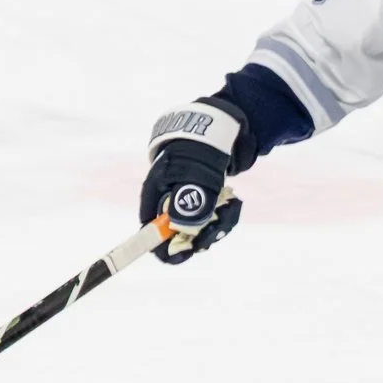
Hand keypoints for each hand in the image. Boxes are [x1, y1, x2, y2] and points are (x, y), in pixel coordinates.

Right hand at [142, 99, 246, 264]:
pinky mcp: (199, 204)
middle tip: (222, 223)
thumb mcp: (198, 176)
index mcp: (154, 195)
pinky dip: (223, 217)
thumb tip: (183, 232)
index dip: (163, 248)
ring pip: (198, 232)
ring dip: (218, 225)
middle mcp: (165, 203)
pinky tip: (234, 204)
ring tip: (233, 206)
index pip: (148, 232)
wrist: (217, 129)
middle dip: (202, 235)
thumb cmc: (202, 150)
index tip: (186, 253)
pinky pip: (210, 222)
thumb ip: (191, 204)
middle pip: (177, 237)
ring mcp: (183, 204)